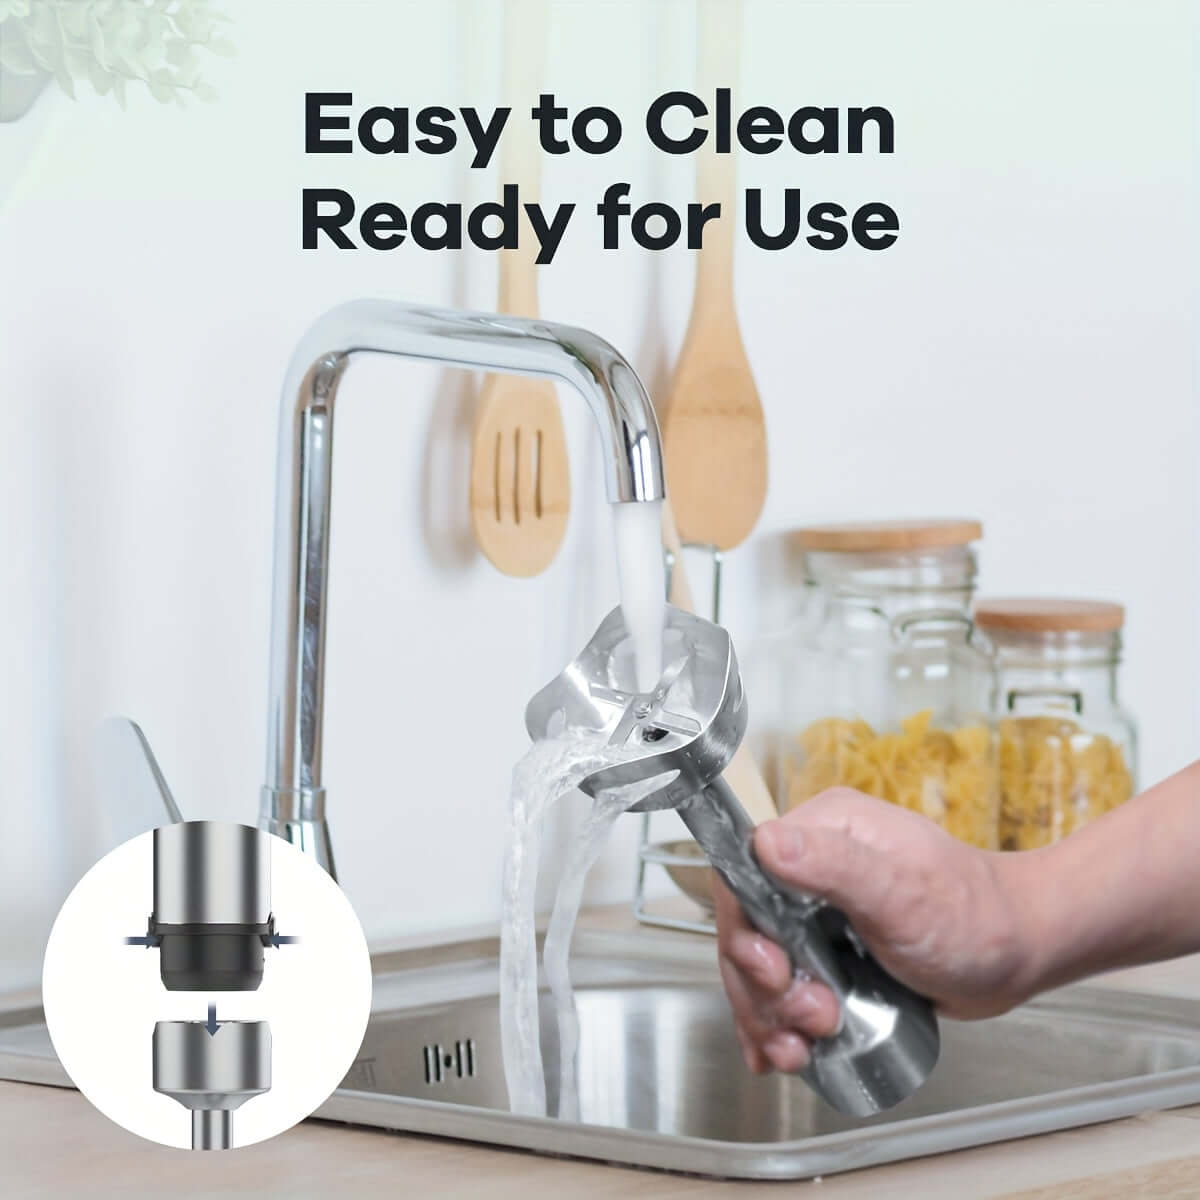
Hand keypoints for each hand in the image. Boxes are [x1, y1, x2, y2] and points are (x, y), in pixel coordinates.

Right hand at [715, 787, 1033, 1074]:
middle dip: (767, 986)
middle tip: (811, 1017)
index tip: (775, 974)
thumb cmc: (976, 918)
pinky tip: (782, 1049)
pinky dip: (777, 1020)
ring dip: (771, 1012)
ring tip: (801, 1046)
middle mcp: (814, 860)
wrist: (1017, 953)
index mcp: (825, 828)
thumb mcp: (902, 892)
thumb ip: (834, 866)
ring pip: (761, 962)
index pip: (747, 875)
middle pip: (749, 927)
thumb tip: (768, 843)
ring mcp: (819, 905)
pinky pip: (784, 982)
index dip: (747, 932)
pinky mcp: (829, 944)